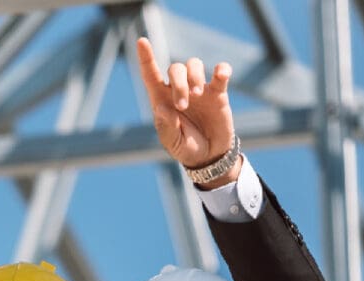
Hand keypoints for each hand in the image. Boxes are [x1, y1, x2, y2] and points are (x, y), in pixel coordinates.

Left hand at [136, 36, 239, 176]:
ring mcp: (198, 88)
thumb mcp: (173, 143)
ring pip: (194, 64)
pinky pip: (220, 72)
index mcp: (163, 100)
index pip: (151, 75)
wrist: (210, 156)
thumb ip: (166, 127)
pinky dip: (222, 69)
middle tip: (183, 105)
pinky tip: (222, 74)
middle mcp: (179, 89)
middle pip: (175, 69)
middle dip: (178, 84)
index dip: (146, 58)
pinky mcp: (217, 92)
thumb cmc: (186, 148)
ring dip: (194, 76)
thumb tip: (160, 107)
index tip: (141, 41)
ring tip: (197, 95)